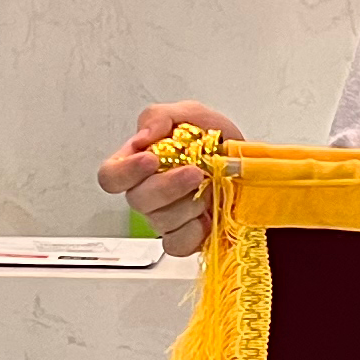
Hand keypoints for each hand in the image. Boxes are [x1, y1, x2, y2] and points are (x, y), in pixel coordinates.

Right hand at [97, 100, 245, 256]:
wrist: (248, 166)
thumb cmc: (216, 142)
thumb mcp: (191, 115)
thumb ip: (161, 117)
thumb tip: (144, 136)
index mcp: (139, 163)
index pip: (110, 175)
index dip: (125, 171)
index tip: (151, 159)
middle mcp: (146, 193)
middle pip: (137, 200)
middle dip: (168, 185)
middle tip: (195, 172)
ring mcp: (163, 218)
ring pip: (160, 222)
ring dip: (190, 204)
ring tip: (210, 188)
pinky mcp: (183, 239)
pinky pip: (176, 244)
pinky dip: (194, 232)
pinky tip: (208, 216)